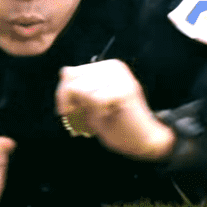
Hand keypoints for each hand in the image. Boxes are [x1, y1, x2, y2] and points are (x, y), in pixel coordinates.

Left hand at [55, 60, 174, 161]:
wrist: (145, 140)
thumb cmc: (116, 123)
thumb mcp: (89, 103)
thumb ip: (76, 88)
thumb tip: (64, 71)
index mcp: (106, 67)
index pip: (69, 73)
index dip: (62, 95)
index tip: (66, 112)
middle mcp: (114, 66)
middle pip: (71, 79)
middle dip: (68, 102)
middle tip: (79, 120)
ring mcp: (120, 77)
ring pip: (80, 89)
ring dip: (84, 110)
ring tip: (98, 118)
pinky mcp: (125, 90)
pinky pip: (94, 100)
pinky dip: (96, 113)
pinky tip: (108, 115)